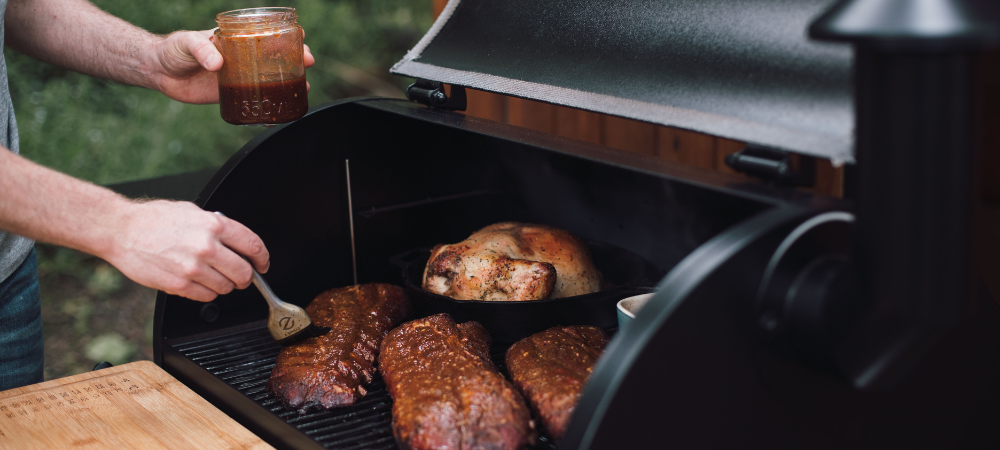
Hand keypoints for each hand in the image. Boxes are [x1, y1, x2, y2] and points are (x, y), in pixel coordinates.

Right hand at [105, 200, 269, 301]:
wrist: (121, 230)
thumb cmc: (154, 219)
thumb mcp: (192, 212)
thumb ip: (217, 226)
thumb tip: (237, 242)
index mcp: (214, 225)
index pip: (253, 246)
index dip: (262, 259)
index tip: (262, 264)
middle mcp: (206, 246)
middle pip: (244, 273)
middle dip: (245, 277)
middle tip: (240, 276)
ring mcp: (193, 268)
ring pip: (226, 287)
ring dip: (224, 285)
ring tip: (211, 275)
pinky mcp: (179, 285)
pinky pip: (206, 296)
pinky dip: (207, 292)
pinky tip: (197, 281)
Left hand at [149, 29, 315, 103]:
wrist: (157, 70)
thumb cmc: (173, 49)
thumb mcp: (187, 43)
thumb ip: (202, 50)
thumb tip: (218, 63)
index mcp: (235, 40)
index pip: (266, 33)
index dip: (286, 35)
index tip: (301, 38)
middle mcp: (241, 56)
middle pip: (275, 55)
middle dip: (295, 58)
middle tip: (308, 63)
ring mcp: (238, 75)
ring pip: (269, 76)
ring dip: (289, 81)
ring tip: (305, 87)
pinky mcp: (230, 93)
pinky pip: (254, 97)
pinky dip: (269, 101)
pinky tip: (281, 106)